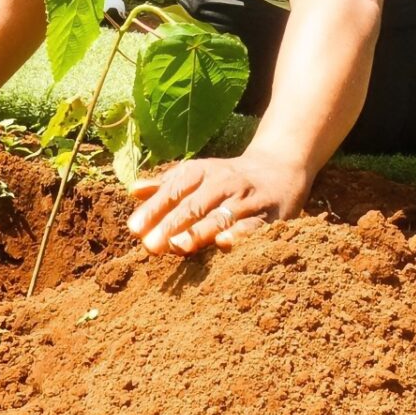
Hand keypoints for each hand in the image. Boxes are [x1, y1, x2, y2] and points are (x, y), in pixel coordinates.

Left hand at [125, 149, 311, 254]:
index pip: (175, 190)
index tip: (134, 228)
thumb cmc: (229, 178)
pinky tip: (224, 244)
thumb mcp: (199, 174)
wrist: (281, 168)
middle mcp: (224, 183)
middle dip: (171, 225)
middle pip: (194, 205)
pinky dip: (239, 235)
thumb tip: (134, 190)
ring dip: (198, 232)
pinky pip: (252, 227)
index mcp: (203, 172)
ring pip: (220, 216)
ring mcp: (247, 199)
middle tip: (150, 245)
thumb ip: (168, 185)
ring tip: (178, 246)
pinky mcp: (269, 215)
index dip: (154, 209)